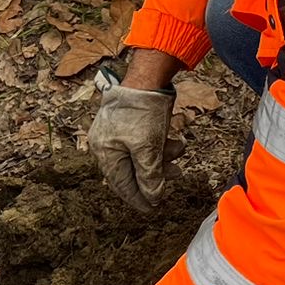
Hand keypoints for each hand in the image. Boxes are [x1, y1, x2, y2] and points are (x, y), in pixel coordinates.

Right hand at [88, 84, 175, 212]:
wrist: (147, 76)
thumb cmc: (143, 112)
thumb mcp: (148, 148)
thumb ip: (150, 176)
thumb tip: (153, 197)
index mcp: (105, 153)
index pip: (122, 184)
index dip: (139, 198)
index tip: (153, 208)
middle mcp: (107, 144)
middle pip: (132, 170)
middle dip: (157, 173)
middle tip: (176, 175)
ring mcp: (117, 133)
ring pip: (141, 155)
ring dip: (162, 157)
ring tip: (178, 150)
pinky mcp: (129, 123)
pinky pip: (144, 142)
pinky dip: (159, 144)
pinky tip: (175, 141)